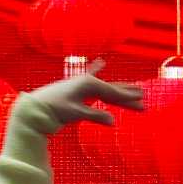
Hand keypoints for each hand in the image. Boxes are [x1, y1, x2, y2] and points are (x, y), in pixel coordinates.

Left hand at [21, 59, 144, 130]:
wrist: (38, 106)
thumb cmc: (55, 109)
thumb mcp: (76, 114)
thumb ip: (94, 116)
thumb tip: (112, 121)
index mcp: (90, 85)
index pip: (113, 93)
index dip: (128, 99)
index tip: (142, 103)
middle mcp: (88, 81)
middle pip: (113, 89)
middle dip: (128, 94)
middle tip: (144, 97)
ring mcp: (83, 83)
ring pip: (106, 86)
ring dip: (120, 88)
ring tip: (134, 88)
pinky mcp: (78, 86)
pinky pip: (91, 76)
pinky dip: (96, 69)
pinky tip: (101, 62)